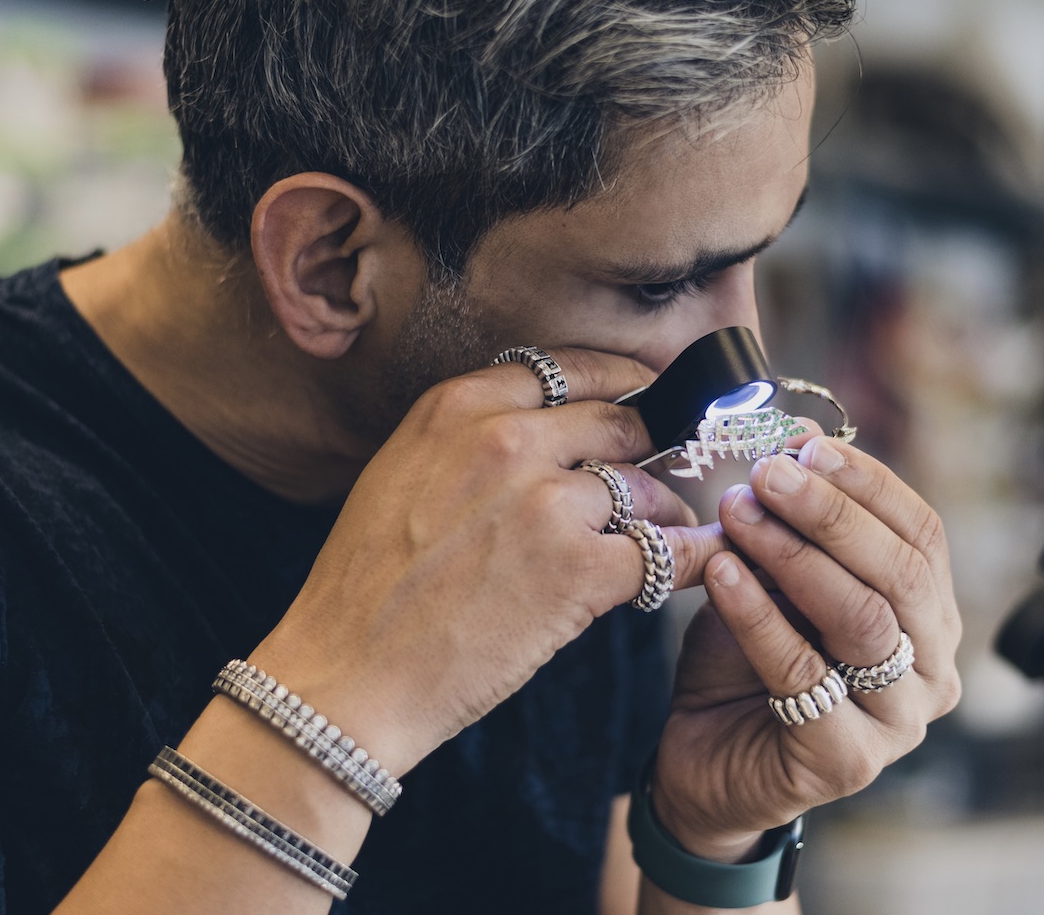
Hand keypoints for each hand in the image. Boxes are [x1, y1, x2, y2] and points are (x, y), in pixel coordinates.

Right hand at [249, 348, 723, 772]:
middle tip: (667, 469)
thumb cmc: (366, 587)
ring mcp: (547, 503)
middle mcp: (506, 440)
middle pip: (618, 423)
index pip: (568, 369)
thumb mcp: (401, 473)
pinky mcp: (579, 570)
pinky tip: (695, 566)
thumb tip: (544, 434)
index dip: (619, 383)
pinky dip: (689, 560)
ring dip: (662, 513)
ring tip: (665, 533)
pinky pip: (666, 552)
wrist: (348, 674)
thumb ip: (469, 440)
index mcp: (457, 408)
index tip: (643, 394)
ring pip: (643, 488)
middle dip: (649, 448)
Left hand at [651, 425, 961, 861]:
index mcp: (931, 617)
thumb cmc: (748, 663)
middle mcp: (933, 669)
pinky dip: (757, 614)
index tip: (804, 444)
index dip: (866, 483)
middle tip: (767, 473)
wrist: (704, 759)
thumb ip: (794, 523)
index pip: (922, 534)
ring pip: (861, 619)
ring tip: (736, 512)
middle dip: (831, 513)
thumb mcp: (774, 580)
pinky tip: (719, 573)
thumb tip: (796, 434)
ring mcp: (899, 722)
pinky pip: (802, 671)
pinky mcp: (847, 760)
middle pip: (900, 573)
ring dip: (793, 555)